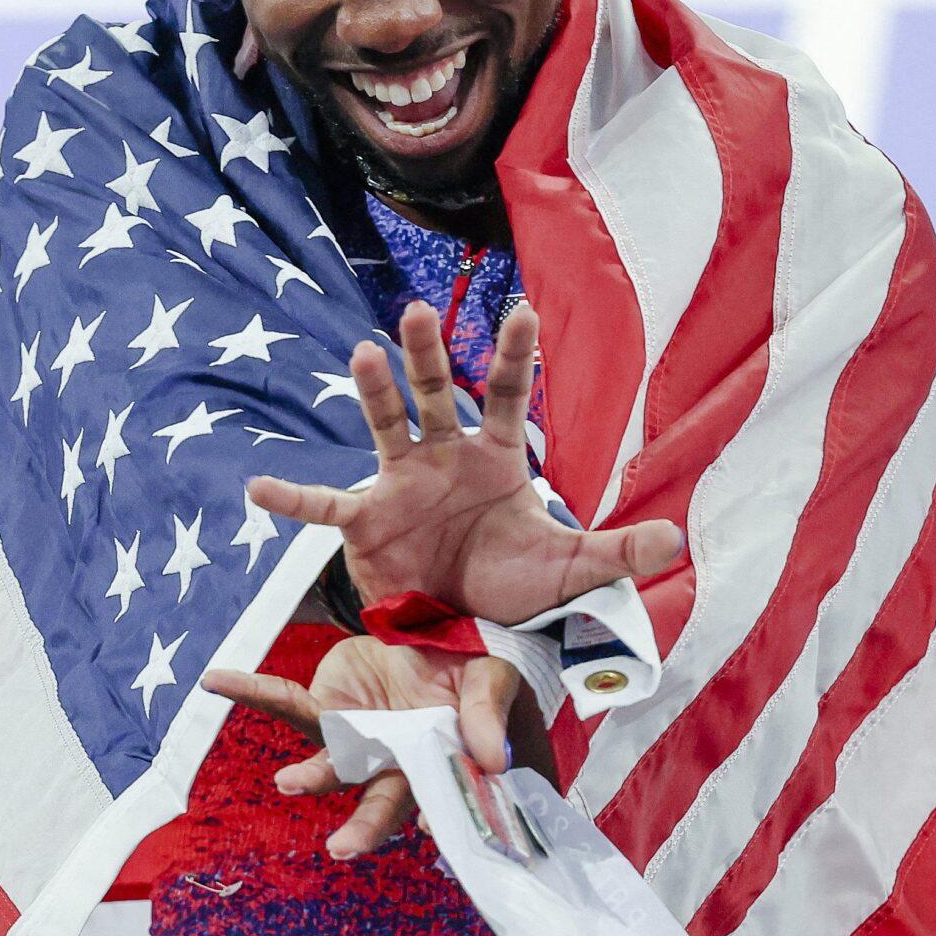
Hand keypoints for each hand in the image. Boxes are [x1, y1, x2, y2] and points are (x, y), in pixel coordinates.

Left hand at [203, 637, 520, 859]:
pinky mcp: (324, 708)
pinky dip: (250, 691)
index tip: (428, 827)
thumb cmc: (466, 672)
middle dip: (363, 829)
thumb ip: (488, 713)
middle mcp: (391, 766)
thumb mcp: (491, 679)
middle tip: (344, 848)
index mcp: (438, 768)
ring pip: (328, 764)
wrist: (429, 632)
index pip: (437, 803)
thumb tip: (494, 759)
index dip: (434, 817)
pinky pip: (285, 703)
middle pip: (378, 804)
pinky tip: (215, 681)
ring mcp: (352, 741)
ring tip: (289, 781)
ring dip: (308, 775)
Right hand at [247, 300, 682, 624]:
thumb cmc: (515, 586)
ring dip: (375, 391)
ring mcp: (401, 484)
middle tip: (415, 310)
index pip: (509, 397)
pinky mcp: (367, 523)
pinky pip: (326, 507)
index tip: (523, 308)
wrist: (466, 626)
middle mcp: (445, 458)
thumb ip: (619, 552)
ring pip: (386, 425)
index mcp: (497, 460)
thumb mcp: (573, 570)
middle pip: (437, 394)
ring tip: (363, 352)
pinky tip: (258, 490)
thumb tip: (677, 541)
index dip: (515, 355)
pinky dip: (294, 501)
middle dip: (427, 353)